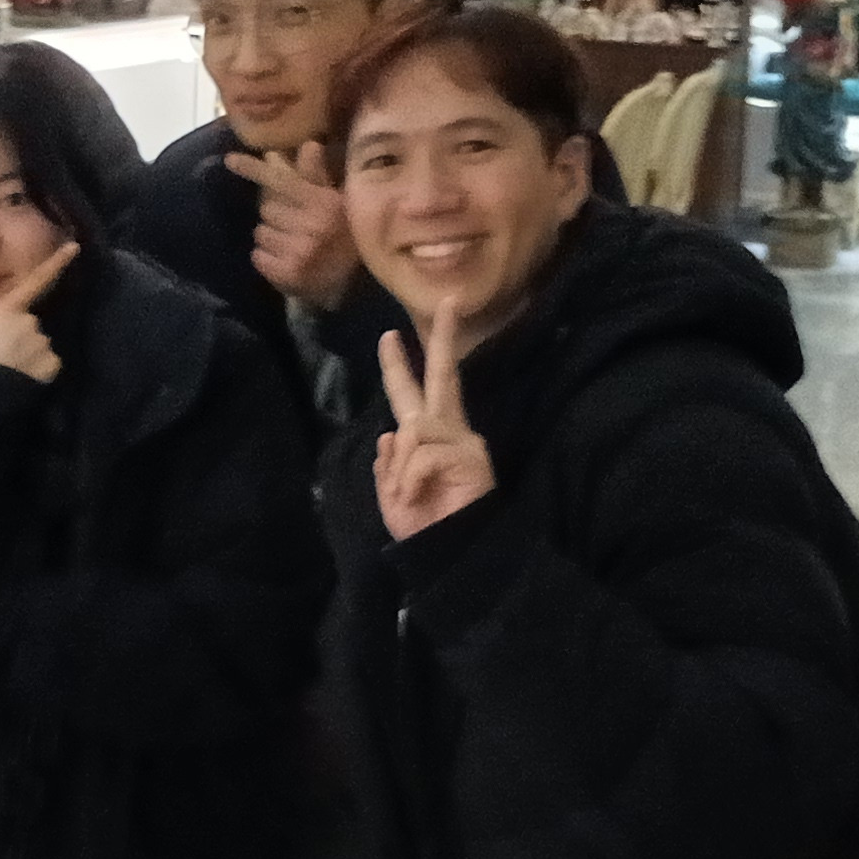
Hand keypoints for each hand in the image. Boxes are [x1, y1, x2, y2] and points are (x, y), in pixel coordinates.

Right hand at [0, 242, 71, 380]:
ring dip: (28, 353)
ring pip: (39, 344)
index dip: (56, 263)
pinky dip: (40, 370)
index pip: (36, 282)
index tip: (75, 247)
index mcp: (8, 310)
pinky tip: (22, 378)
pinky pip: (49, 364)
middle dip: (18, 335)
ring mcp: (43, 344)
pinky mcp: (52, 365)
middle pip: (29, 324)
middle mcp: (30, 322)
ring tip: (8, 368)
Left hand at [227, 140, 359, 311]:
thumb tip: (308, 144)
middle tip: (292, 224)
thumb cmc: (348, 235)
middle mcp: (311, 225)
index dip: (253, 169)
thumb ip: (318, 176)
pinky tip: (285, 260)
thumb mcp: (339, 202)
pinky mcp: (290, 274)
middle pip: (266, 209)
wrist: (361, 282)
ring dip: (270, 237)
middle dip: (275, 215)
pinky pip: (258, 257)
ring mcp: (300, 251)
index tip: (229, 160)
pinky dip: (266, 259)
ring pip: (260, 233)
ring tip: (291, 244)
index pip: (281, 181)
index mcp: (323, 203)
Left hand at [370, 303, 498, 541]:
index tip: (392, 334)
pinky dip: (409, 478)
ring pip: (412, 429)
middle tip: (447, 305)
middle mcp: (449, 431)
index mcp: (428, 438)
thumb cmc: (422, 525)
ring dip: (399, 468)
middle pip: (442, 377)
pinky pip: (420, 454)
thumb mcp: (392, 493)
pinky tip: (416, 497)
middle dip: (441, 340)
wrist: (449, 553)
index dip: (402, 365)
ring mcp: (463, 441)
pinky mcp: (470, 454)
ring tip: (406, 497)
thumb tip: (388, 435)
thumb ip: (389, 463)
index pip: (415, 394)